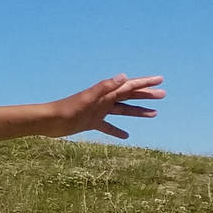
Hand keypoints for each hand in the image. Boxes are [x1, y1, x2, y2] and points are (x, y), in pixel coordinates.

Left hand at [45, 75, 164, 139]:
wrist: (49, 121)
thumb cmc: (67, 108)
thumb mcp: (88, 98)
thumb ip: (105, 87)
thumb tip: (124, 76)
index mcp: (105, 93)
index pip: (129, 86)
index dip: (145, 82)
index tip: (160, 80)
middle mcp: (104, 101)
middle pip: (129, 96)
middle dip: (146, 95)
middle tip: (163, 95)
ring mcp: (98, 112)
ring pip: (122, 111)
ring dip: (138, 111)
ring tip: (154, 114)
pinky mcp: (91, 123)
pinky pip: (108, 127)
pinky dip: (117, 131)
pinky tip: (126, 136)